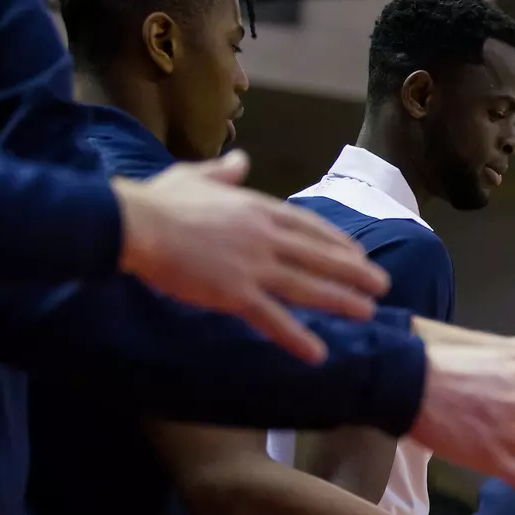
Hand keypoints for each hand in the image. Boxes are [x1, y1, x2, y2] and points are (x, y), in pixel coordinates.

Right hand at [114, 153, 390, 362]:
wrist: (132, 222)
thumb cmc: (156, 200)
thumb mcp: (194, 175)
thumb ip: (224, 172)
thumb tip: (241, 160)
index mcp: (256, 208)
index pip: (308, 226)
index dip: (337, 242)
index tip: (358, 253)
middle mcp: (264, 236)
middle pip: (319, 256)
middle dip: (354, 272)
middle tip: (383, 285)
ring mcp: (252, 265)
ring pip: (308, 286)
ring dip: (341, 300)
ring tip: (368, 312)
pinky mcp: (234, 293)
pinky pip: (273, 318)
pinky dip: (297, 337)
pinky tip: (318, 354)